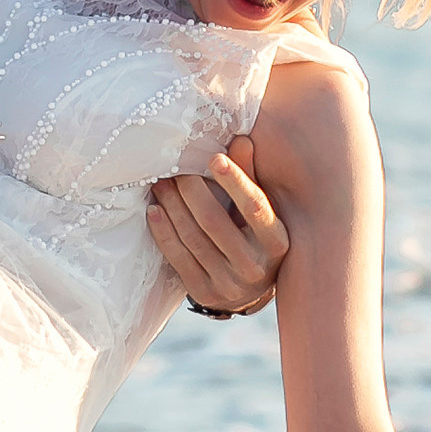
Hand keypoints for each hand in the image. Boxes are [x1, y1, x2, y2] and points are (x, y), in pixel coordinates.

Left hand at [148, 134, 287, 313]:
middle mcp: (254, 266)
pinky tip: (154, 211)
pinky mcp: (205, 292)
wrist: (248, 289)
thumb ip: (251, 177)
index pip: (254, 206)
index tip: (213, 157)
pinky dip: (163, 232)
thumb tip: (241, 139)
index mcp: (276, 242)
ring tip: (160, 184)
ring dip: (171, 206)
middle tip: (174, 168)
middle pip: (213, 221)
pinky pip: (178, 258)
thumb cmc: (255, 238)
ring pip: (192, 238)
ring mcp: (229, 283)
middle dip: (190, 190)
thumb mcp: (261, 212)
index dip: (234, 181)